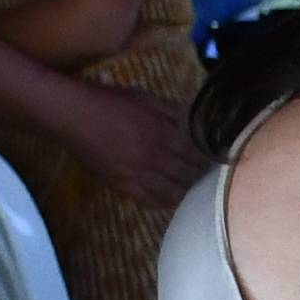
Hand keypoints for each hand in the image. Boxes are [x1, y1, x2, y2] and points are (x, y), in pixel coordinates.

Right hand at [73, 85, 205, 213]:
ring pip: (173, 190)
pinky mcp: (122, 184)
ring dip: (189, 192)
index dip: (213, 159)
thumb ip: (173, 110)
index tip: (226, 161)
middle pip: (189, 174)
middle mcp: (154, 157)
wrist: (73, 115)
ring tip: (200, 192)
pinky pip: (150, 200)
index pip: (198, 152)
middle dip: (204, 176)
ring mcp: (138, 174)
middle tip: (216, 178)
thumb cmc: (109, 101)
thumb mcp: (146, 97)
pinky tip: (174, 201)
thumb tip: (197, 120)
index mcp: (163, 133)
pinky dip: (166, 202)